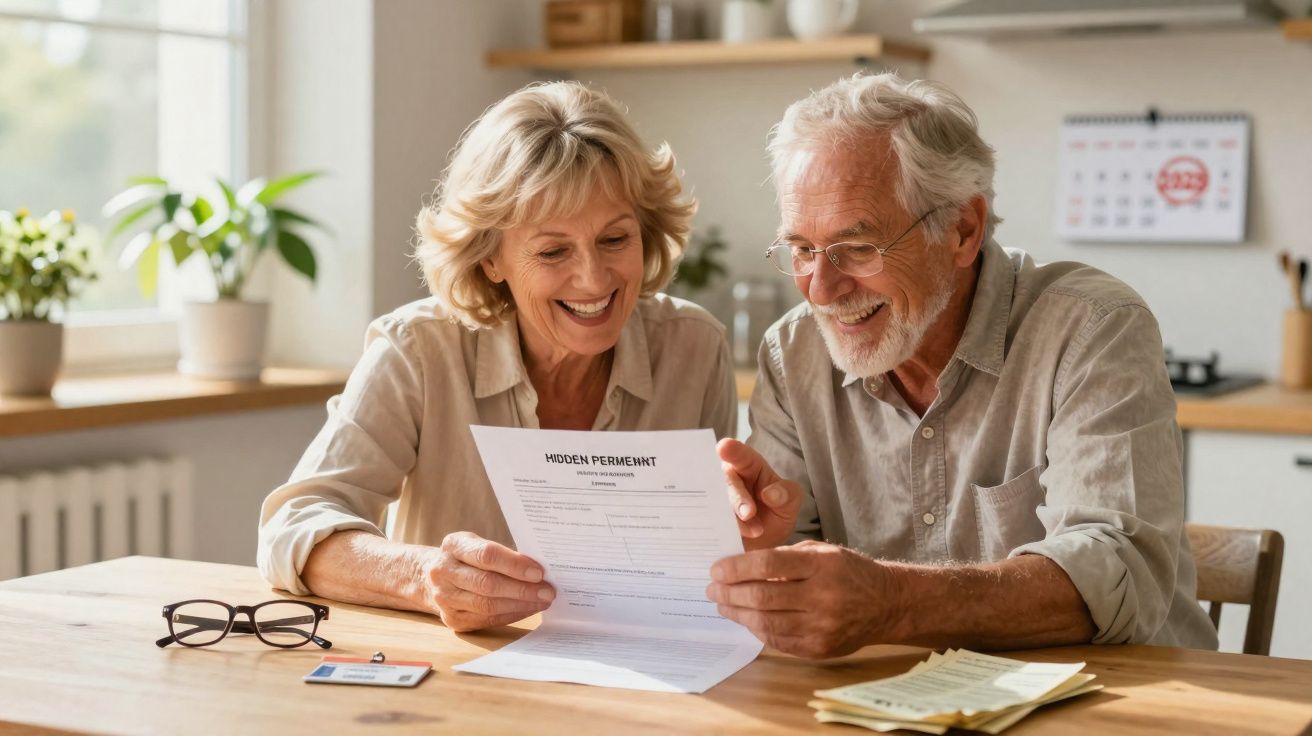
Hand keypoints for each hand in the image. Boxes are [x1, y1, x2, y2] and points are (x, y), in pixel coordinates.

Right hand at [416, 531, 554, 631]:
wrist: (431, 577)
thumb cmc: (466, 557)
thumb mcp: (477, 543)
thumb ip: (502, 553)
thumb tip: (538, 569)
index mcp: (453, 545)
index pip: (487, 555)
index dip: (515, 565)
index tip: (539, 572)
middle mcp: (444, 572)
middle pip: (488, 584)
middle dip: (522, 589)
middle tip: (548, 591)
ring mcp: (445, 598)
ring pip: (488, 605)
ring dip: (520, 605)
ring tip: (542, 601)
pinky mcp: (451, 619)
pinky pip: (486, 620)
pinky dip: (511, 615)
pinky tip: (527, 609)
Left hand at [706, 540, 899, 658]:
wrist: (886, 604)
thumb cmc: (848, 572)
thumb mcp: (822, 552)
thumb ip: (785, 557)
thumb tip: (740, 567)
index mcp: (822, 565)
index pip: (769, 564)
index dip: (737, 567)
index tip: (717, 569)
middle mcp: (823, 596)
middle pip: (763, 595)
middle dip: (730, 592)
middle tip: (712, 588)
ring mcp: (822, 626)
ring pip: (766, 622)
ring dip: (737, 613)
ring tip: (722, 604)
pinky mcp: (820, 649)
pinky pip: (778, 640)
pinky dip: (756, 629)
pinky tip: (745, 618)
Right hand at [718, 438, 801, 549]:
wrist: (764, 544)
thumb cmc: (775, 514)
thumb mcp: (790, 503)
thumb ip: (787, 495)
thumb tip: (771, 494)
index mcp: (749, 466)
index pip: (740, 454)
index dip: (731, 450)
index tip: (724, 447)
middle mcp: (728, 479)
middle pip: (726, 482)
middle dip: (738, 498)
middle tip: (749, 514)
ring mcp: (715, 499)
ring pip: (716, 504)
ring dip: (734, 519)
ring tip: (754, 531)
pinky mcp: (708, 519)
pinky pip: (707, 521)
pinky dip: (719, 530)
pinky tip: (732, 537)